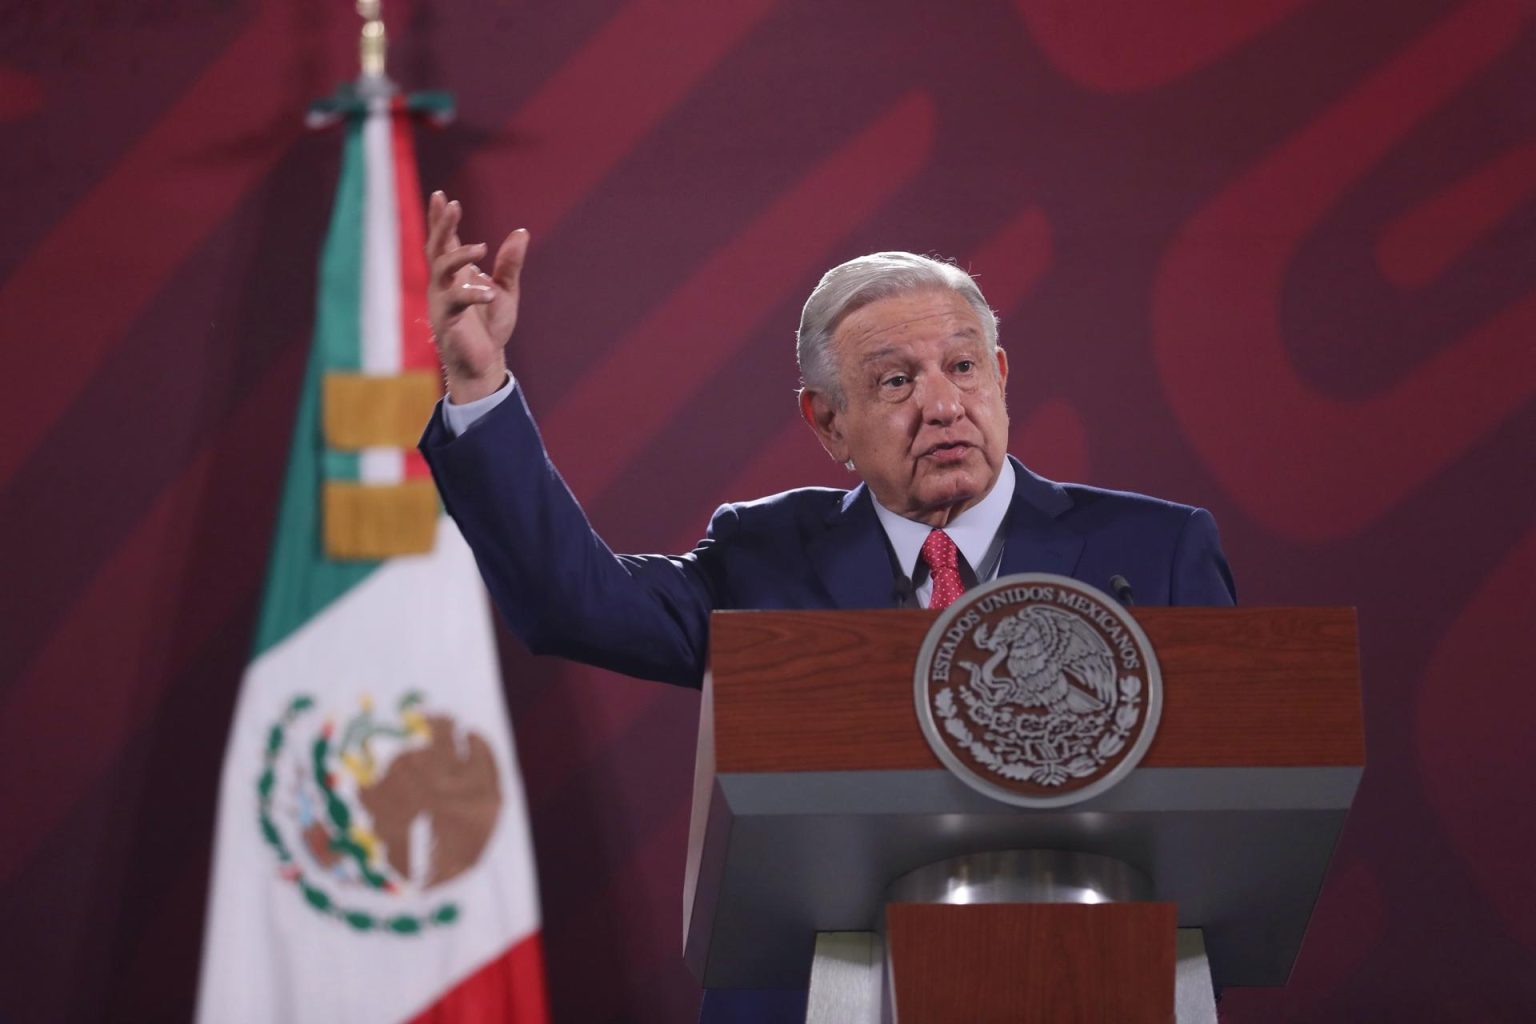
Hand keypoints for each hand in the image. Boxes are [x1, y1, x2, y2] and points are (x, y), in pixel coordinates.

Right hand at [424, 191, 528, 402]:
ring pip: (441, 269)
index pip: (444, 241)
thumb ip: (510, 263)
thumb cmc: (491, 326)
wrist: (485, 362)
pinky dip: (472, 293)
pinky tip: (489, 292)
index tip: (441, 195)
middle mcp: (443, 284)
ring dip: (459, 255)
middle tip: (452, 204)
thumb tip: (521, 232)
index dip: (441, 219)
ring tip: (482, 248)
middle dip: (442, 225)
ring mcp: (441, 301)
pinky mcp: (447, 320)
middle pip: (436, 248)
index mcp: (455, 275)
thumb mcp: (505, 290)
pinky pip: (456, 300)